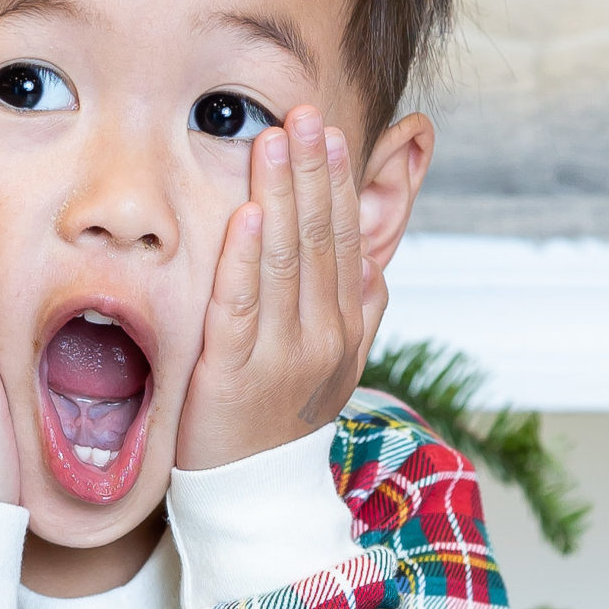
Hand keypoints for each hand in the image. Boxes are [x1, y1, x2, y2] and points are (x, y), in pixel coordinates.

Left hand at [176, 107, 374, 471]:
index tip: (330, 131)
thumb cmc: (280, 419)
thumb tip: (375, 265)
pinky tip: (246, 213)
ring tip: (273, 140)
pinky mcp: (234, 371)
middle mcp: (322, 336)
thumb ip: (357, 313)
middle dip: (311, 171)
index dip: (336, 183)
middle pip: (319, 237)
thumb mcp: (332, 365)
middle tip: (303, 112)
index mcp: (346, 327)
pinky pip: (241, 304)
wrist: (255, 495)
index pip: (345, 239)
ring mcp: (282, 354)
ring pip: (283, 259)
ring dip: (280, 194)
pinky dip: (244, 256)